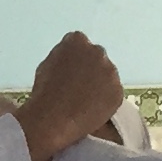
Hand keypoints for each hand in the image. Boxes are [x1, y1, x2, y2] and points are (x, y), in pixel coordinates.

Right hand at [16, 32, 124, 160]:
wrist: (53, 120)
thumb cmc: (43, 94)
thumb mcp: (46, 65)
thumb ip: (62, 57)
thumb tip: (70, 60)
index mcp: (76, 41)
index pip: (79, 44)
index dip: (74, 59)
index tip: (70, 72)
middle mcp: (97, 51)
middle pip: (96, 57)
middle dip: (90, 69)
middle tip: (79, 87)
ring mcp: (110, 71)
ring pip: (107, 76)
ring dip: (100, 84)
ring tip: (85, 102)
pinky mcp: (118, 91)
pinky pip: (113, 94)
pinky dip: (106, 101)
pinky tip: (92, 110)